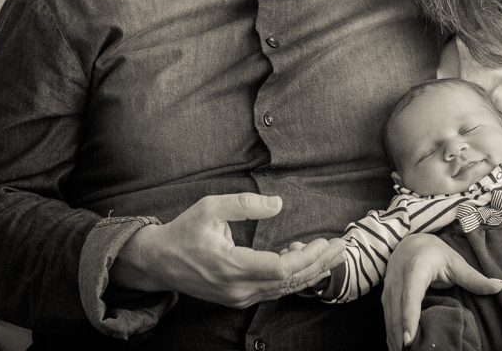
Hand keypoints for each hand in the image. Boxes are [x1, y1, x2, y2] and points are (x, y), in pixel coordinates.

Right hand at [111, 193, 345, 307]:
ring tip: (333, 253)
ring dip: (311, 271)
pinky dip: (294, 276)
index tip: (324, 240)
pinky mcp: (239, 298)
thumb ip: (244, 204)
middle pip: (289, 281)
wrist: (159, 262)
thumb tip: (278, 204)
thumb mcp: (210, 207)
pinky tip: (305, 258)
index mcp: (231, 266)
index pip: (280, 269)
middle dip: (319, 263)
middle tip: (342, 246)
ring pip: (284, 289)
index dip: (307, 257)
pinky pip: (274, 290)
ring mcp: (239, 297)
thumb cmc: (185, 231)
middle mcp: (238, 288)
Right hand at [382, 233, 501, 349]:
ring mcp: (389, 286)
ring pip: (389, 316)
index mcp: (417, 268)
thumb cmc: (435, 253)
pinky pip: (386, 316)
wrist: (412, 242)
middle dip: (400, 335)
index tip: (409, 339)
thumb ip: (475, 278)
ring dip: (394, 337)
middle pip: (397, 311)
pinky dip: (390, 332)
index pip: (411, 296)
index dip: (409, 318)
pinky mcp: (385, 294)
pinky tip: (396, 347)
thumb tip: (499, 287)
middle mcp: (399, 277)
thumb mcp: (456, 262)